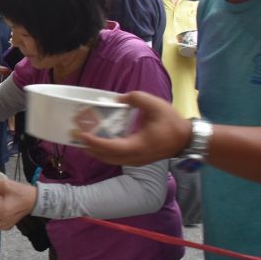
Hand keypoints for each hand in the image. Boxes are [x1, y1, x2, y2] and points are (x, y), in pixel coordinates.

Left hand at [75, 91, 190, 165]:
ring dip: (94, 150)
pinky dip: (103, 151)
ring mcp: (134, 161)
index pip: (111, 147)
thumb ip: (135, 98)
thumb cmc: (171, 123)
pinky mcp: (135, 160)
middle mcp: (134, 157)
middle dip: (88, 147)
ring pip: (109, 159)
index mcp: (138, 145)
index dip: (94, 142)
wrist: (185, 139)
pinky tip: (96, 142)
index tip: (81, 134)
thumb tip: (118, 99)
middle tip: (74, 135)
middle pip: (105, 157)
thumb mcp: (155, 105)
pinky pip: (114, 158)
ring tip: (81, 138)